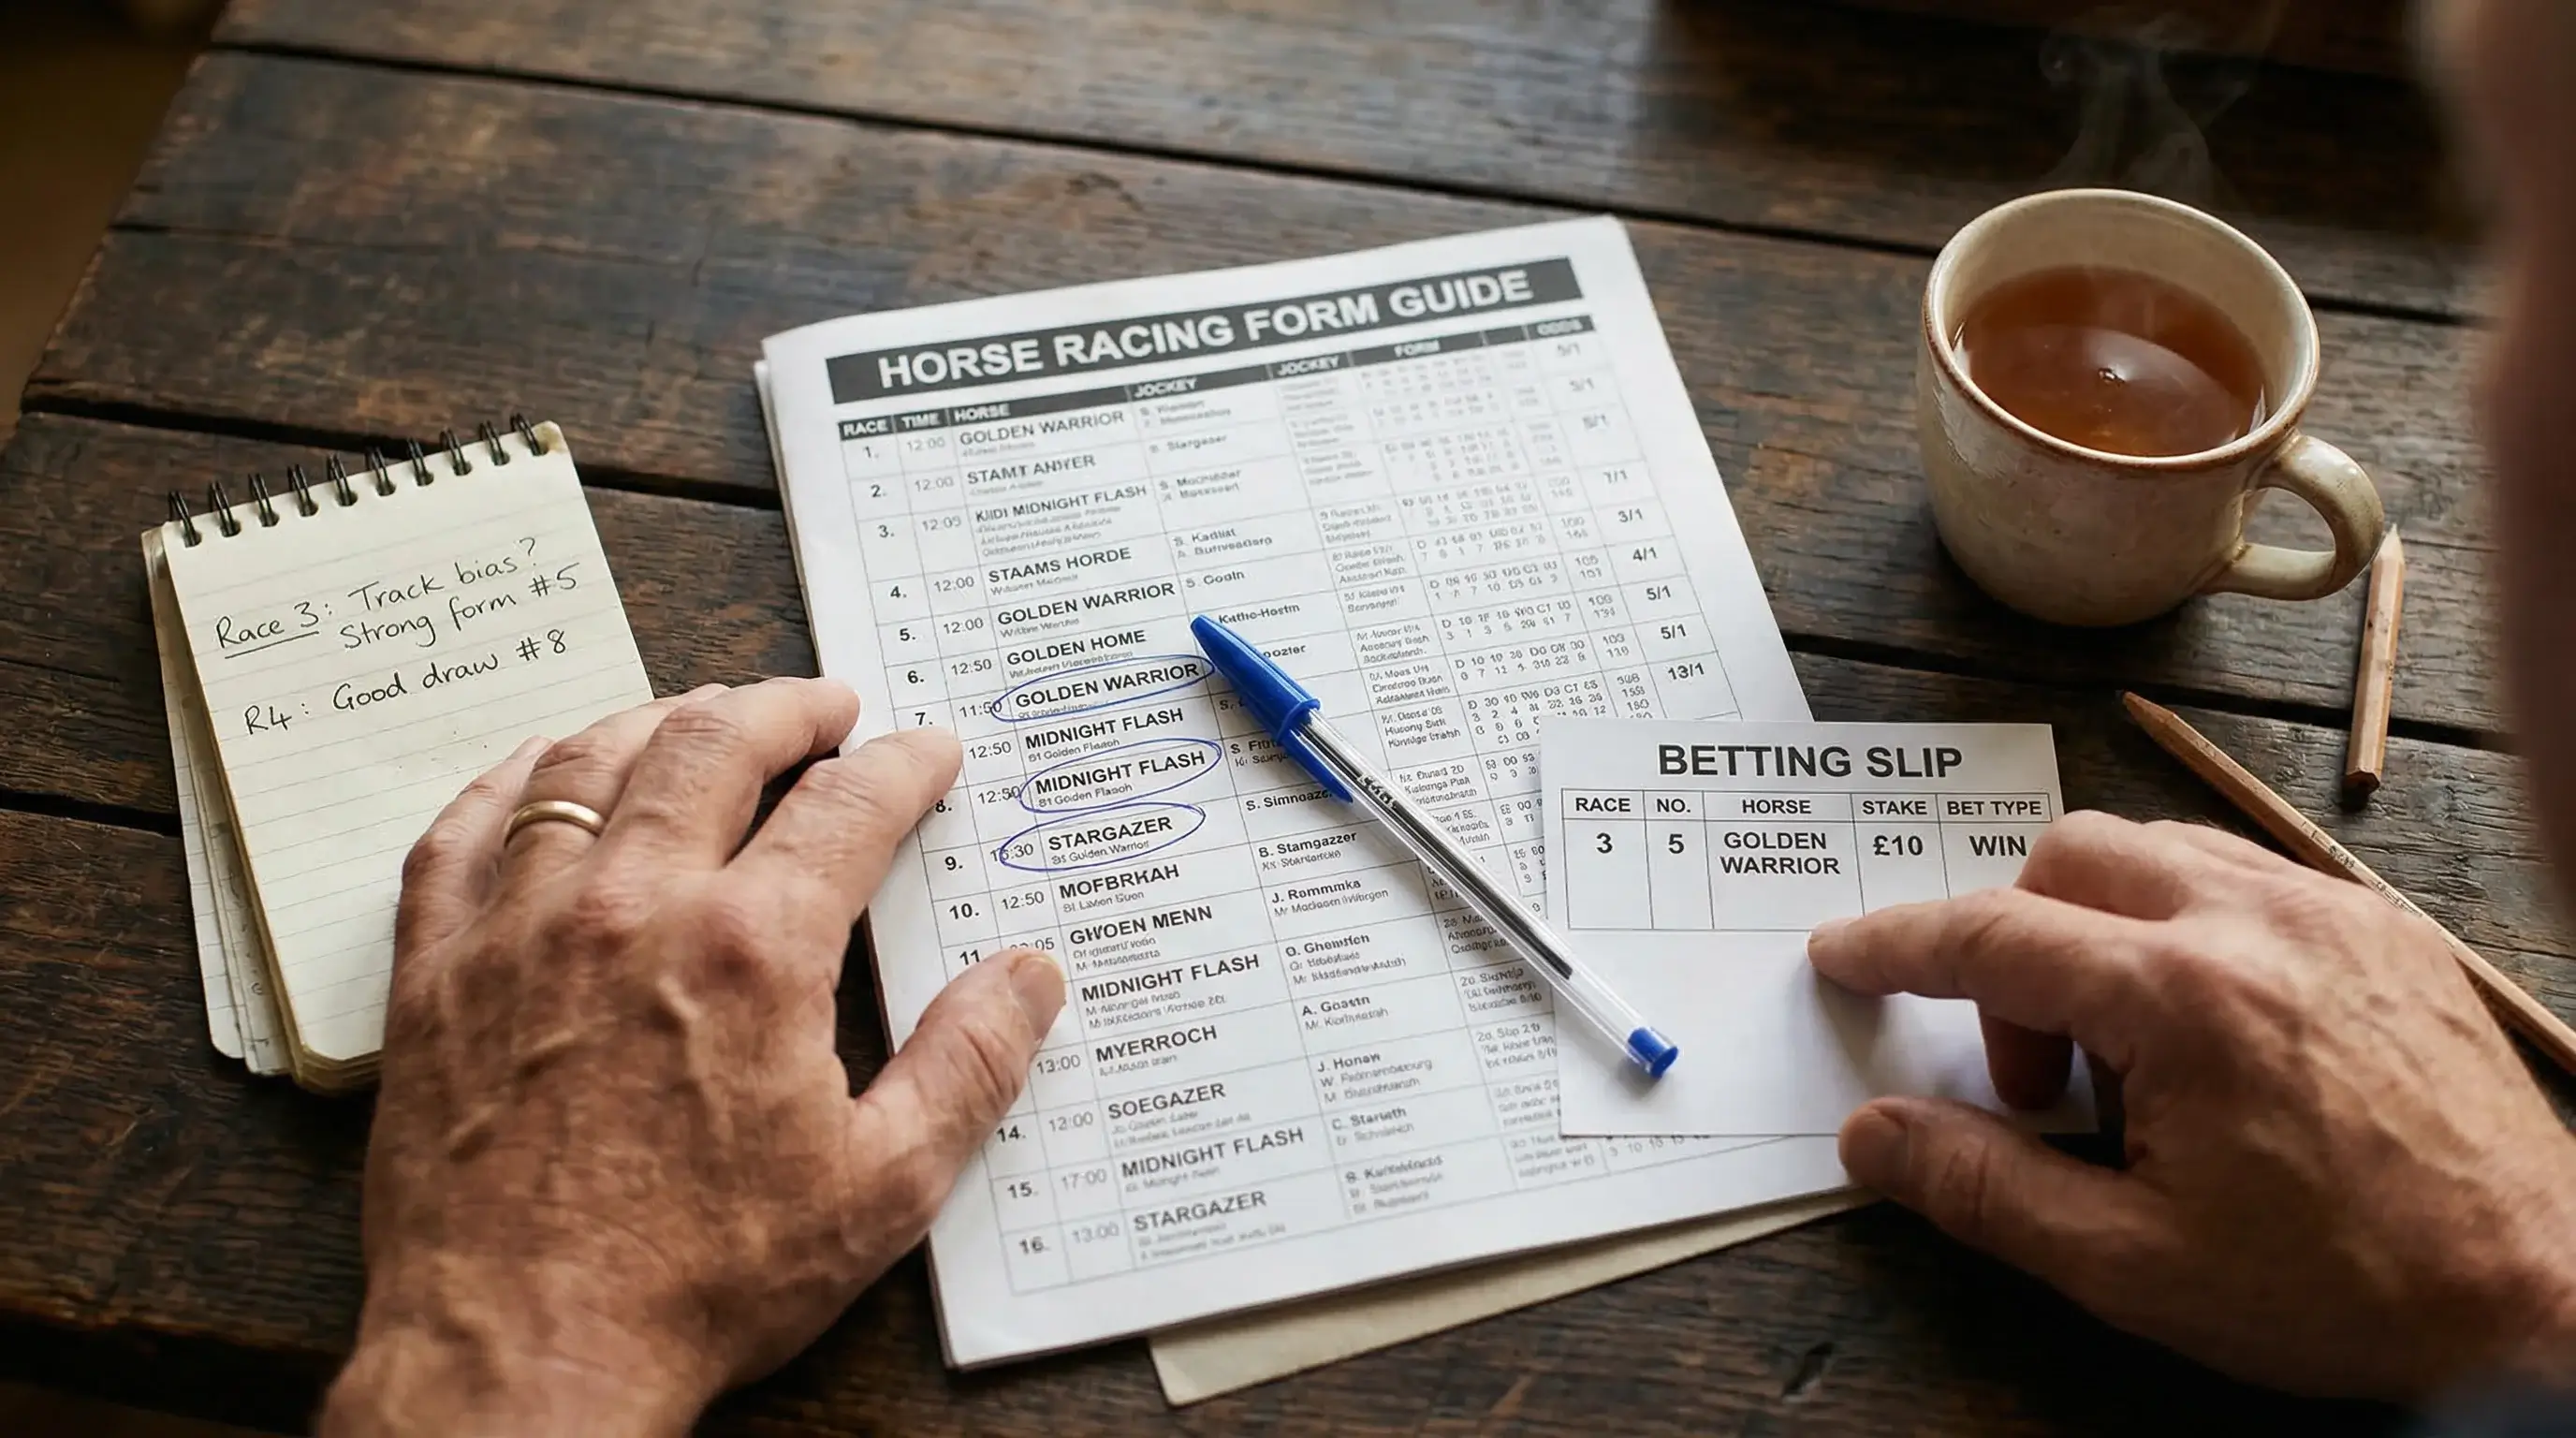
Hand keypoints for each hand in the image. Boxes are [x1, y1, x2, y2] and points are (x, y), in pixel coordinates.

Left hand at [319, 679, 1065, 1436]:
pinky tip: (550, 767)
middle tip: (824, 707)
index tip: (927, 752)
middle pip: (712, 742)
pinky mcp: (436, 971)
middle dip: (785, 706)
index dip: (901, 764)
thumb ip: (969, 1066)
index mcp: (751, 952)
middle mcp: (632, 909)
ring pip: (589, 761)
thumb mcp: (880, 1189)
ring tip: (704, 716)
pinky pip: (464, 827)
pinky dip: (517, 774)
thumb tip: (1031, 975)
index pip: (846, 805)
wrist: (522, 1355)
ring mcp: (520, 930)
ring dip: (661, 717)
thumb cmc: (699, 1281)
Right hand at [1807, 811, 2575, 1399]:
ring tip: (2130, 1061)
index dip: (1897, 944)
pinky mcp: (2389, 932)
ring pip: (2160, 850)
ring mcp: (2331, 914)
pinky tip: (2210, 1032)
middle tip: (2039, 1077)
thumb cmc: (2343, 1288)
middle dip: (2013, 943)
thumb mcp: (2130, 1265)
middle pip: (2069, 857)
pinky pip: (2248, 875)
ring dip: (2100, 928)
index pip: (1992, 936)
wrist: (2538, 1297)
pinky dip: (2189, 924)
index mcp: (2180, 998)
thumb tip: (1871, 1134)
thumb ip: (1982, 1187)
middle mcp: (2253, 922)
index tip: (1843, 954)